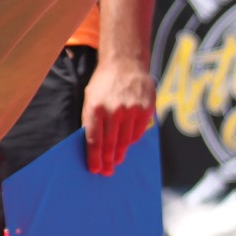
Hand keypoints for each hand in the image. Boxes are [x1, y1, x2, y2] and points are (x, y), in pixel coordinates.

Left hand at [82, 56, 155, 175]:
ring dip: (120, 153)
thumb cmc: (104, 84)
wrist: (125, 64)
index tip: (95, 169)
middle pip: (110, 143)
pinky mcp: (145, 110)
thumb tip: (93, 145)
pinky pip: (138, 133)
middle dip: (108, 160)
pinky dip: (132, 141)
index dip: (94, 157)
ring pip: (125, 140)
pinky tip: (127, 145)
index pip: (94, 140)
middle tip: (107, 171)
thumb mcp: (90, 98)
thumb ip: (91, 119)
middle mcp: (113, 110)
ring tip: (117, 160)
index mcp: (95, 108)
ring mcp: (131, 110)